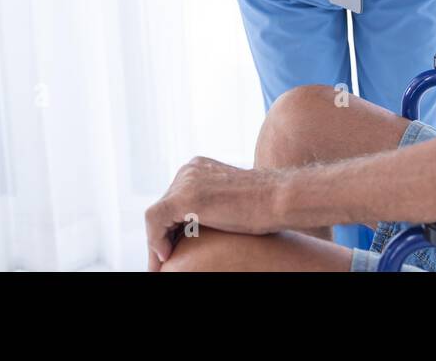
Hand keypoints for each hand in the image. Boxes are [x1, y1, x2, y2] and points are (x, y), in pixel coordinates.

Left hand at [145, 157, 282, 270]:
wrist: (280, 199)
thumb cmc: (264, 206)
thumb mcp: (230, 202)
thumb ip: (212, 206)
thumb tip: (198, 227)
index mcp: (199, 169)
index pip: (173, 201)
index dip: (168, 229)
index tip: (168, 251)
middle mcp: (190, 170)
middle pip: (163, 208)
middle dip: (160, 237)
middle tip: (160, 263)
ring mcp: (187, 180)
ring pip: (156, 215)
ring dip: (156, 242)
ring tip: (162, 265)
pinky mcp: (186, 197)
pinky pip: (155, 219)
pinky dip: (155, 240)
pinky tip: (166, 256)